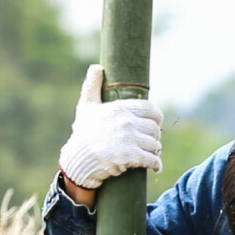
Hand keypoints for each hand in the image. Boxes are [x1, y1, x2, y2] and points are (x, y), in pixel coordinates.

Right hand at [59, 63, 162, 194]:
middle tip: (150, 142)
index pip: (150, 109)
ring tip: (151, 153)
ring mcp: (129, 139)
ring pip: (155, 144)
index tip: (154, 123)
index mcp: (120, 108)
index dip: (156, 117)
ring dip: (155, 151)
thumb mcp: (86, 106)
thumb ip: (92, 86)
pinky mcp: (131, 156)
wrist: (78, 158)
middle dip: (154, 136)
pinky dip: (156, 164)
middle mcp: (127, 122)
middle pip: (154, 128)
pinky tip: (156, 167)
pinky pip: (152, 159)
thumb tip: (96, 67)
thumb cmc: (83, 132)